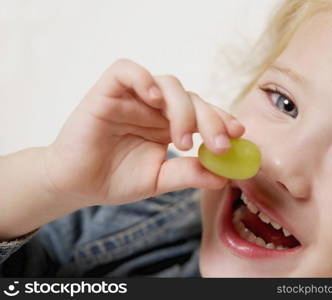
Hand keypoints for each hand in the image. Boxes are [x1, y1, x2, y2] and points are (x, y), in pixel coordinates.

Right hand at [43, 59, 244, 206]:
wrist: (78, 184)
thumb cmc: (116, 179)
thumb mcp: (160, 180)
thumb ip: (189, 174)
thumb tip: (224, 176)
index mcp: (169, 124)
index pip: (202, 113)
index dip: (221, 119)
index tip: (238, 134)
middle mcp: (155, 107)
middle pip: (192, 98)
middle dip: (211, 119)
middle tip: (220, 145)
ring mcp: (133, 97)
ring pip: (168, 84)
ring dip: (183, 109)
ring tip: (182, 141)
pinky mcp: (108, 90)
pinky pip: (128, 71)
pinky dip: (143, 78)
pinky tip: (153, 99)